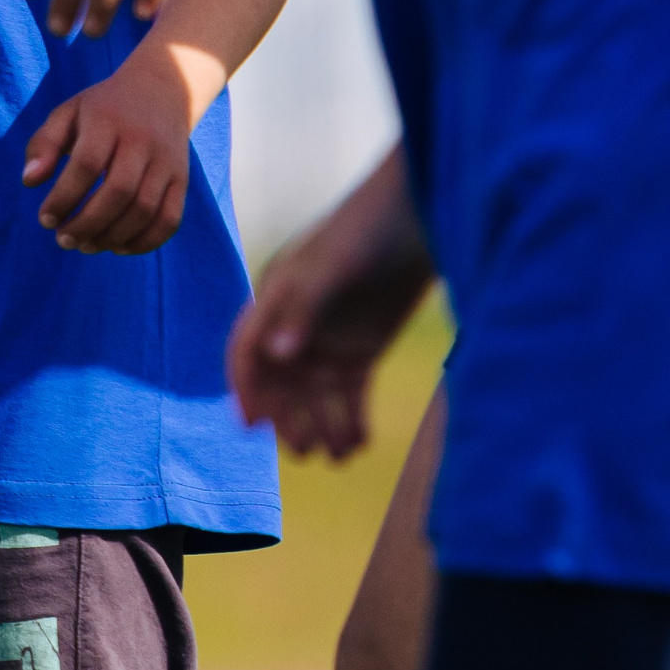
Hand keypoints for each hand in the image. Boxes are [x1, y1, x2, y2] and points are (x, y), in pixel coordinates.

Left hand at [23, 52, 202, 255]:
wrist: (161, 91)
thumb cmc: (103, 109)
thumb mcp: (68, 113)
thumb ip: (43, 144)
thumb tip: (29, 182)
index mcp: (109, 120)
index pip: (87, 164)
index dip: (64, 198)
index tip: (46, 219)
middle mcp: (143, 139)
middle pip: (119, 191)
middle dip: (87, 224)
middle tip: (63, 239)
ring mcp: (166, 161)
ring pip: (144, 209)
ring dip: (111, 237)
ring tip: (86, 245)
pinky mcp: (181, 179)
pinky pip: (169, 219)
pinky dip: (144, 242)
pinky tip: (117, 246)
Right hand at [227, 152, 434, 458]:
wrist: (424, 216)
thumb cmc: (370, 229)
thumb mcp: (333, 264)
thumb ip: (303, 307)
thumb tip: (278, 355)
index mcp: (277, 297)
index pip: (247, 349)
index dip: (244, 387)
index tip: (251, 424)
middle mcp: (297, 324)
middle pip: (279, 384)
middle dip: (286, 418)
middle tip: (303, 445)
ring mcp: (330, 339)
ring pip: (314, 398)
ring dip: (320, 427)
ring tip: (339, 452)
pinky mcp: (363, 350)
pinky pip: (349, 397)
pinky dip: (351, 422)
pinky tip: (360, 443)